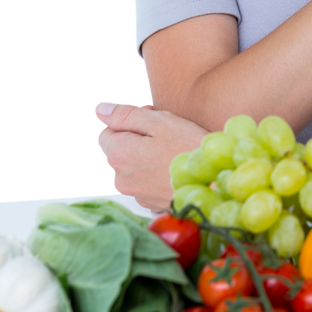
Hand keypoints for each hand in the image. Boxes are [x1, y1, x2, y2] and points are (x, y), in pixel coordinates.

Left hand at [92, 101, 207, 213]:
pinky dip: (152, 172)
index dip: (127, 120)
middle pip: (117, 148)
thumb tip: (99, 108)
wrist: (213, 186)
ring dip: (143, 156)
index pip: (105, 129)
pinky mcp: (147, 202)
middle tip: (165, 133)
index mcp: (118, 153)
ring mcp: (133, 192)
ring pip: (130, 164)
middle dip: (135, 138)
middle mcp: (119, 176)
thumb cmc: (188, 150)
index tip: (151, 120)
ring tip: (170, 151)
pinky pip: (142, 180)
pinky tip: (173, 167)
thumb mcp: (159, 122)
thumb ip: (125, 115)